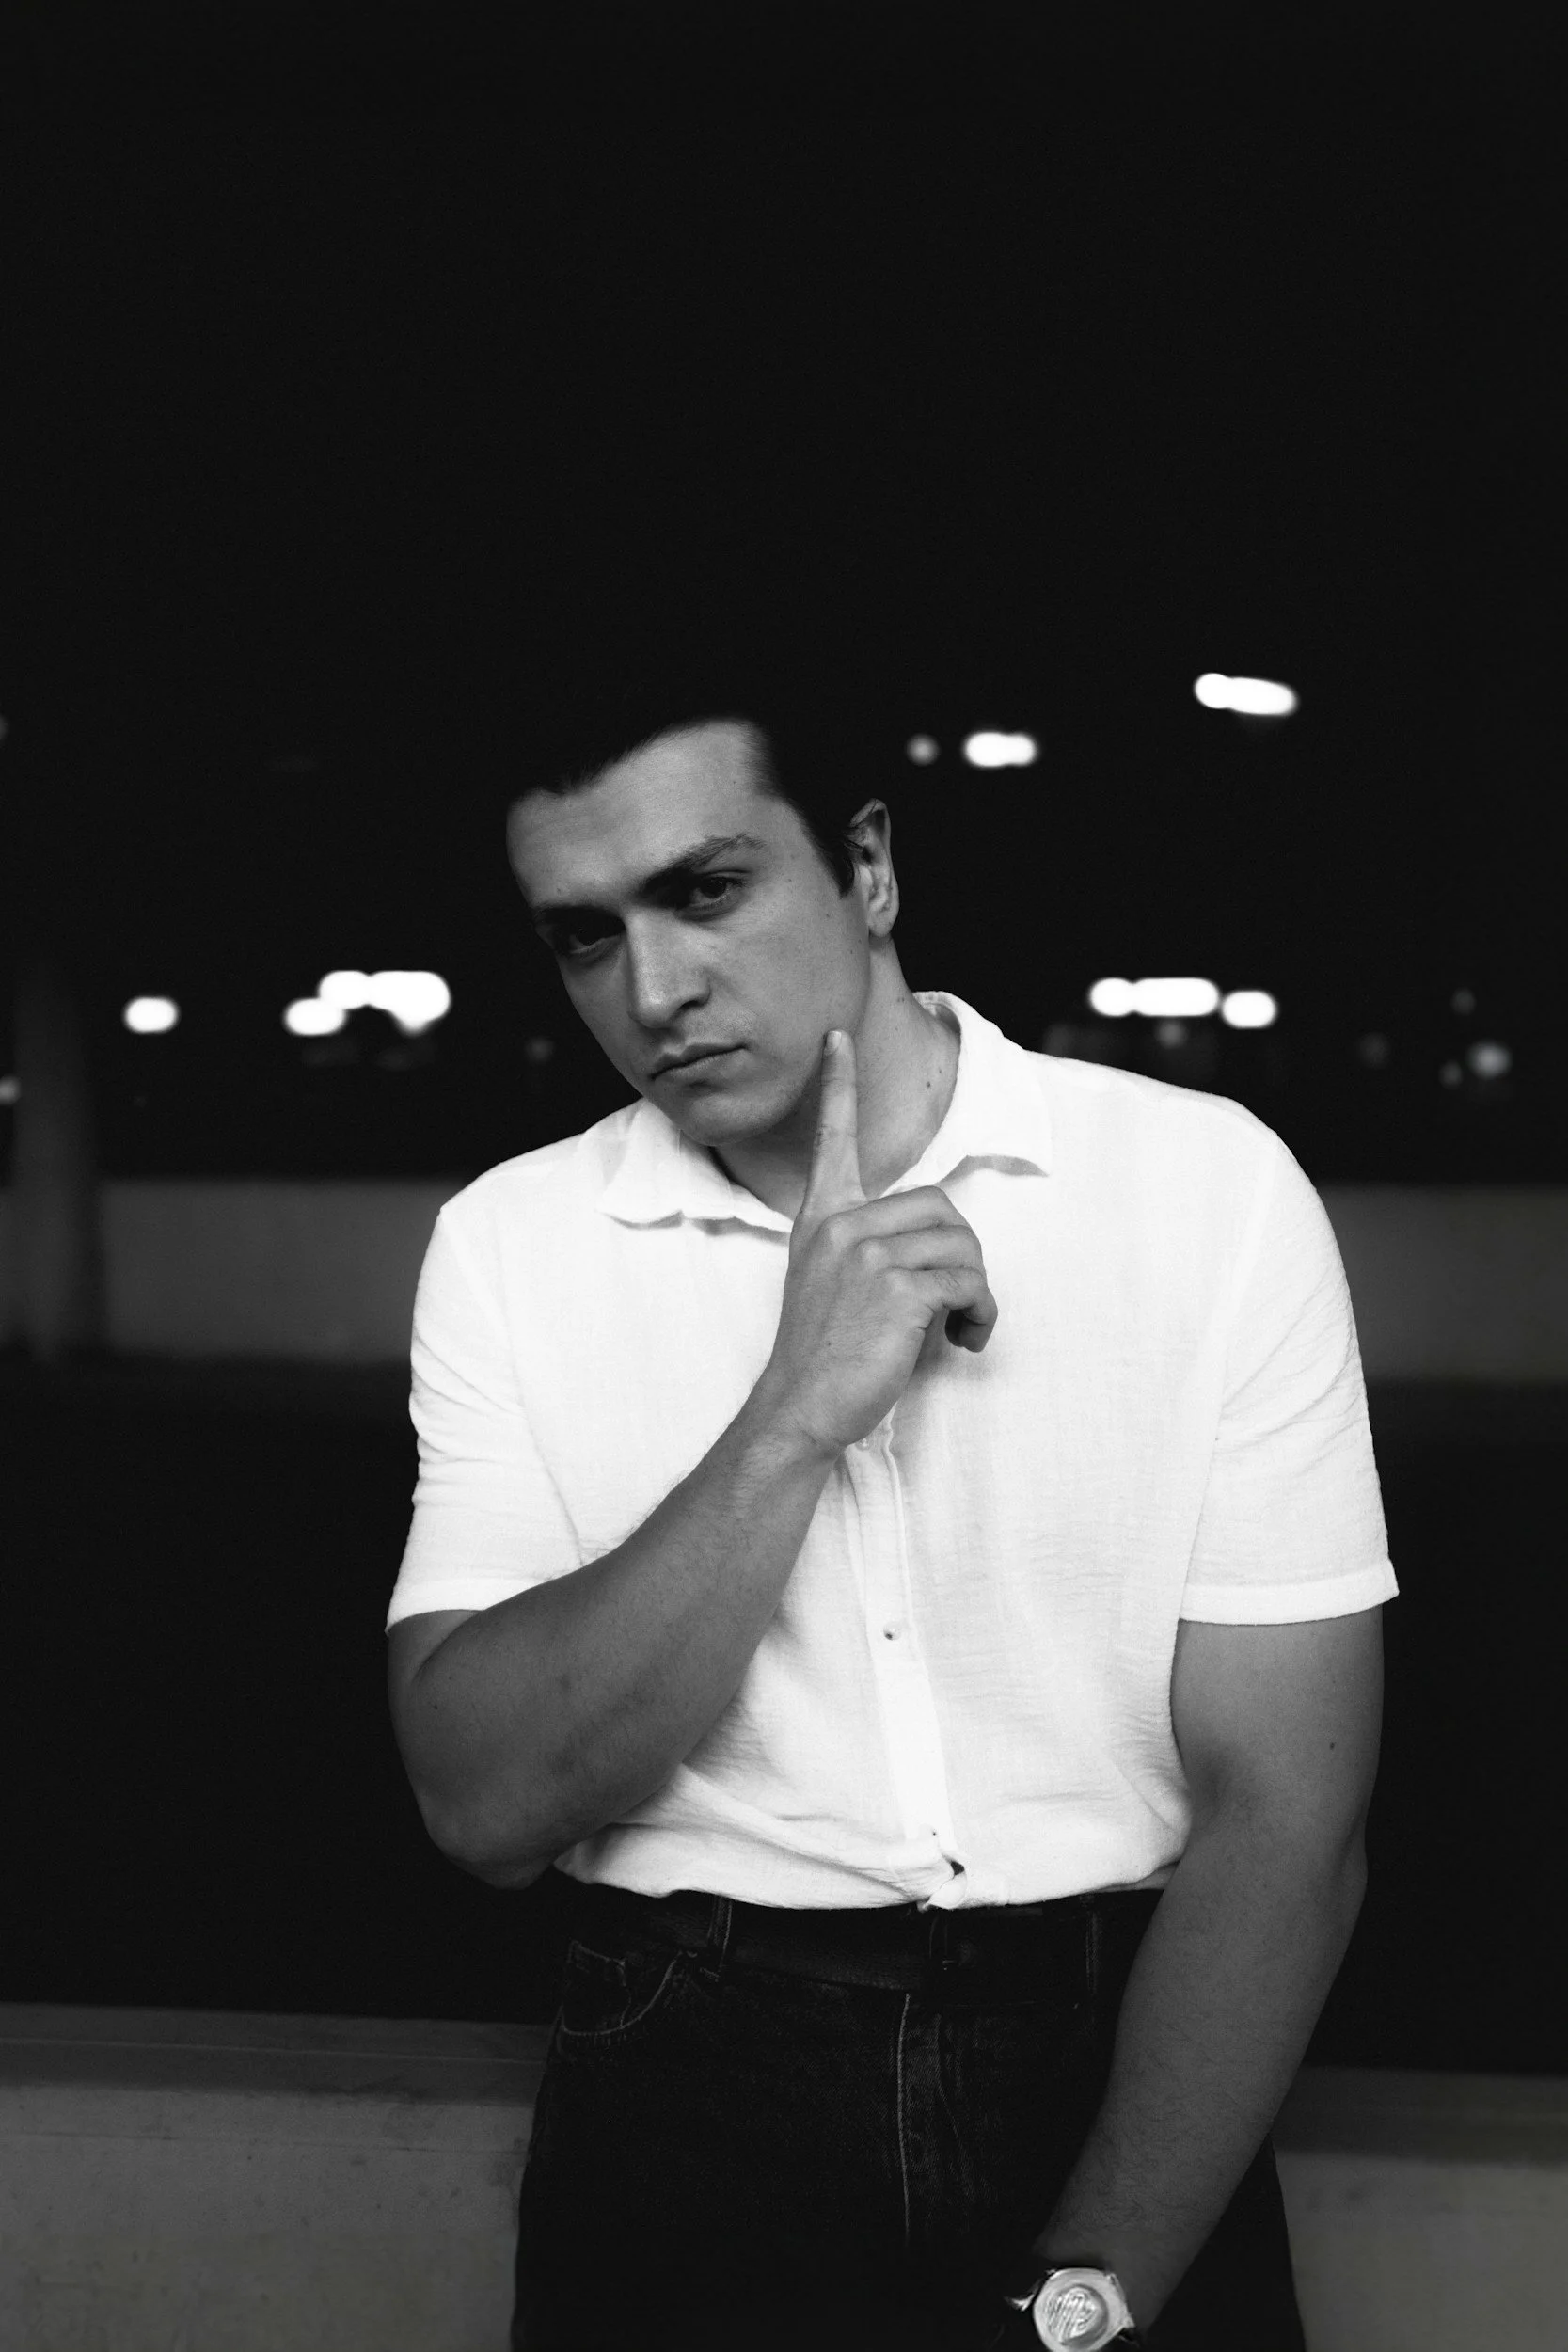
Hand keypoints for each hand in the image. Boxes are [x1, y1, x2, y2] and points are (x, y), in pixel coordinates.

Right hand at [758, 1026, 998, 1459]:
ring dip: (978, 1292)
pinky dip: (981, 1314)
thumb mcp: (831, 1288)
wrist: (800, 1408)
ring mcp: (866, 1253)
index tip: (837, 1038)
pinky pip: (969, 1283)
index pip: (831, 1140)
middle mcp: (841, 1226)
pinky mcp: (896, 1286)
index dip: (836, 1087)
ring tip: (961, 1327)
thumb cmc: (823, 1359)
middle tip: (957, 1305)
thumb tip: (936, 1250)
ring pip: (963, 1245)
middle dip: (965, 1258)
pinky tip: (965, 1339)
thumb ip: (869, 1252)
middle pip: (942, 1208)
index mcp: (822, 1221)